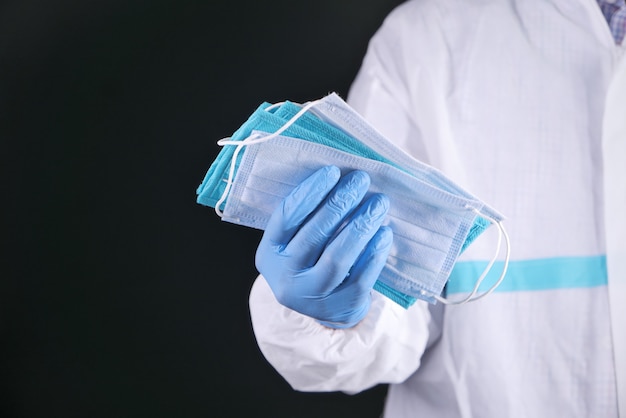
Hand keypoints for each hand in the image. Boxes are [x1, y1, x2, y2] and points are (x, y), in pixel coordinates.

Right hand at [255, 165, 392, 327]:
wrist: (324, 307)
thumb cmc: (312, 259)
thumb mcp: (296, 240)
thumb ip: (308, 215)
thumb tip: (340, 175)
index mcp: (270, 252)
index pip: (286, 217)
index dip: (310, 193)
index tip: (333, 171)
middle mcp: (286, 276)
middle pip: (314, 235)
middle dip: (339, 204)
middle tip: (361, 180)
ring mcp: (312, 295)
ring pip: (338, 257)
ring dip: (360, 225)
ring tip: (379, 202)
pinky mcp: (340, 306)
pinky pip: (361, 277)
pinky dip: (374, 252)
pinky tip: (384, 232)